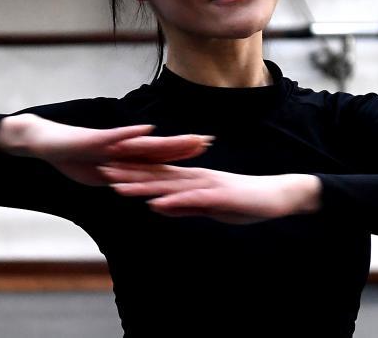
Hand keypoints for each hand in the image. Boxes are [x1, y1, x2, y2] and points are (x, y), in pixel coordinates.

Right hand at [0, 114, 211, 185]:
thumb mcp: (103, 176)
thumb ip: (123, 180)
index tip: (206, 148)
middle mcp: (123, 146)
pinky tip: (147, 131)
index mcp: (127, 156)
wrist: (44, 142)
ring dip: (168, 141)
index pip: (161, 155)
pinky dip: (132, 135)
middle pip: (160, 147)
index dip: (183, 152)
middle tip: (210, 141)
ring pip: (144, 142)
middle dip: (185, 145)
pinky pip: (116, 138)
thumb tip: (141, 190)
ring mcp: (111, 142)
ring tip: (188, 138)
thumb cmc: (73, 157)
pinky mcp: (95, 140)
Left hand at [101, 163, 320, 223]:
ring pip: (168, 184)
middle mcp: (195, 177)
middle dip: (127, 174)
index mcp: (192, 178)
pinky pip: (191, 197)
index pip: (156, 174)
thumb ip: (183, 206)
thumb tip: (156, 206)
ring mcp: (206, 184)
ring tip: (117, 187)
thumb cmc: (244, 202)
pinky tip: (154, 202)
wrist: (276, 196)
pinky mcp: (218, 195)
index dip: (131, 172)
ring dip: (141, 185)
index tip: (109, 171)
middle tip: (100, 171)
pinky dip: (172, 200)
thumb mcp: (208, 206)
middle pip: (155, 175)